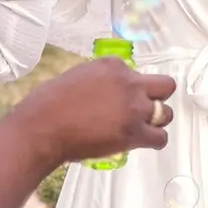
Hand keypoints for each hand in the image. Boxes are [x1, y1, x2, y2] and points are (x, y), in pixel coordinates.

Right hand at [19, 57, 176, 162]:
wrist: (40, 128)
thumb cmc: (47, 105)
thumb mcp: (77, 77)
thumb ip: (100, 81)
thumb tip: (107, 94)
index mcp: (113, 65)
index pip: (136, 73)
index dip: (130, 89)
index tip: (117, 100)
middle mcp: (129, 83)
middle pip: (165, 86)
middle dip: (158, 97)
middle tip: (144, 109)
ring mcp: (134, 107)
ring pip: (166, 113)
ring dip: (156, 121)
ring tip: (140, 129)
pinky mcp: (134, 132)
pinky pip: (160, 138)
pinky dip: (154, 141)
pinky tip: (144, 142)